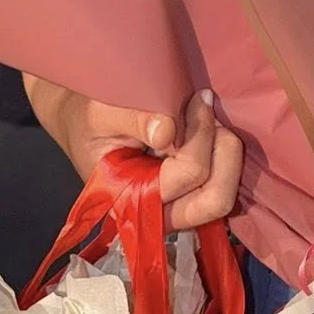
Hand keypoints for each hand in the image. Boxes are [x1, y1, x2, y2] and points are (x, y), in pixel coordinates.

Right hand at [25, 78, 242, 231]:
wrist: (86, 129)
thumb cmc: (92, 123)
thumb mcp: (101, 114)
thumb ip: (131, 120)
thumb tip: (166, 131)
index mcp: (132, 201)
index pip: (189, 174)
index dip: (199, 134)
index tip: (196, 99)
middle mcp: (161, 214)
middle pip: (218, 199)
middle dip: (224, 151)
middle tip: (208, 114)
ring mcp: (180, 210)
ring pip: (227, 195)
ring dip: (226, 152)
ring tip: (207, 119)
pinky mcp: (193, 199)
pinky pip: (226, 185)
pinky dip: (226, 156)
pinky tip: (209, 129)